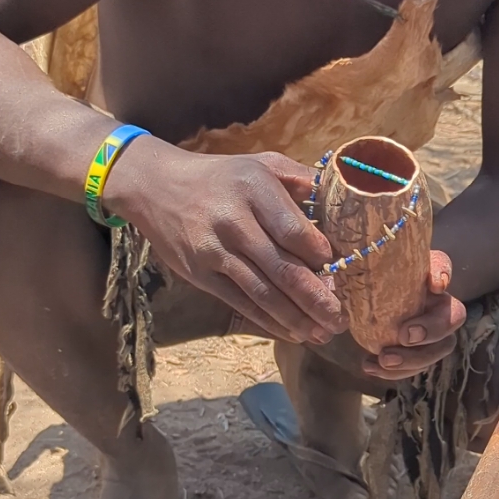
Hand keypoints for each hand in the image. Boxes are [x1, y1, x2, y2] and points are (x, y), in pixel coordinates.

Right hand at [108, 141, 345, 342]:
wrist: (155, 187)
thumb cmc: (222, 177)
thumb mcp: (262, 165)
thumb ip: (302, 180)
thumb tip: (343, 203)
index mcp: (255, 189)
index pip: (294, 231)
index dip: (320, 256)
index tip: (339, 271)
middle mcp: (235, 222)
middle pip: (283, 269)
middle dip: (316, 299)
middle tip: (340, 320)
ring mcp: (215, 251)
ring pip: (262, 293)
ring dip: (296, 318)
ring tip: (322, 334)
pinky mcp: (201, 274)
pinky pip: (240, 303)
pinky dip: (268, 322)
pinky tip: (291, 332)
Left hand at [362, 250, 466, 380]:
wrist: (355, 308)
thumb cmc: (362, 285)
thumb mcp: (363, 273)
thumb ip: (367, 264)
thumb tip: (375, 269)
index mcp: (423, 274)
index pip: (441, 264)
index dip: (442, 273)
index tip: (434, 285)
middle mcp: (434, 301)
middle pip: (452, 318)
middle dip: (431, 331)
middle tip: (404, 336)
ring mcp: (430, 331)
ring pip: (438, 350)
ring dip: (413, 359)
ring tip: (383, 359)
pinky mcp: (417, 354)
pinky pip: (416, 367)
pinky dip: (394, 372)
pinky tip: (369, 366)